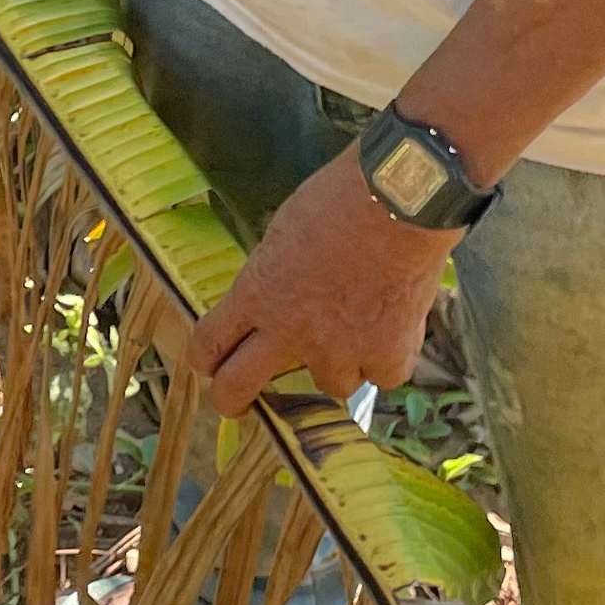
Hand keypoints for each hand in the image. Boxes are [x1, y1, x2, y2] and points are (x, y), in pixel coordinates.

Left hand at [185, 155, 457, 418]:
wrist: (399, 203)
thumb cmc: (340, 200)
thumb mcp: (285, 233)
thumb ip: (277, 275)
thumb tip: (280, 292)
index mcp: (257, 294)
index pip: (210, 341)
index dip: (204, 357)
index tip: (206, 364)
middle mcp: (290, 332)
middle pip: (238, 387)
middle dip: (231, 401)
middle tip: (235, 404)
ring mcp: (339, 352)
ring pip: (330, 385)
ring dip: (339, 366)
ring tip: (356, 336)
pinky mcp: (386, 357)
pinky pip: (383, 376)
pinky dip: (388, 358)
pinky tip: (395, 332)